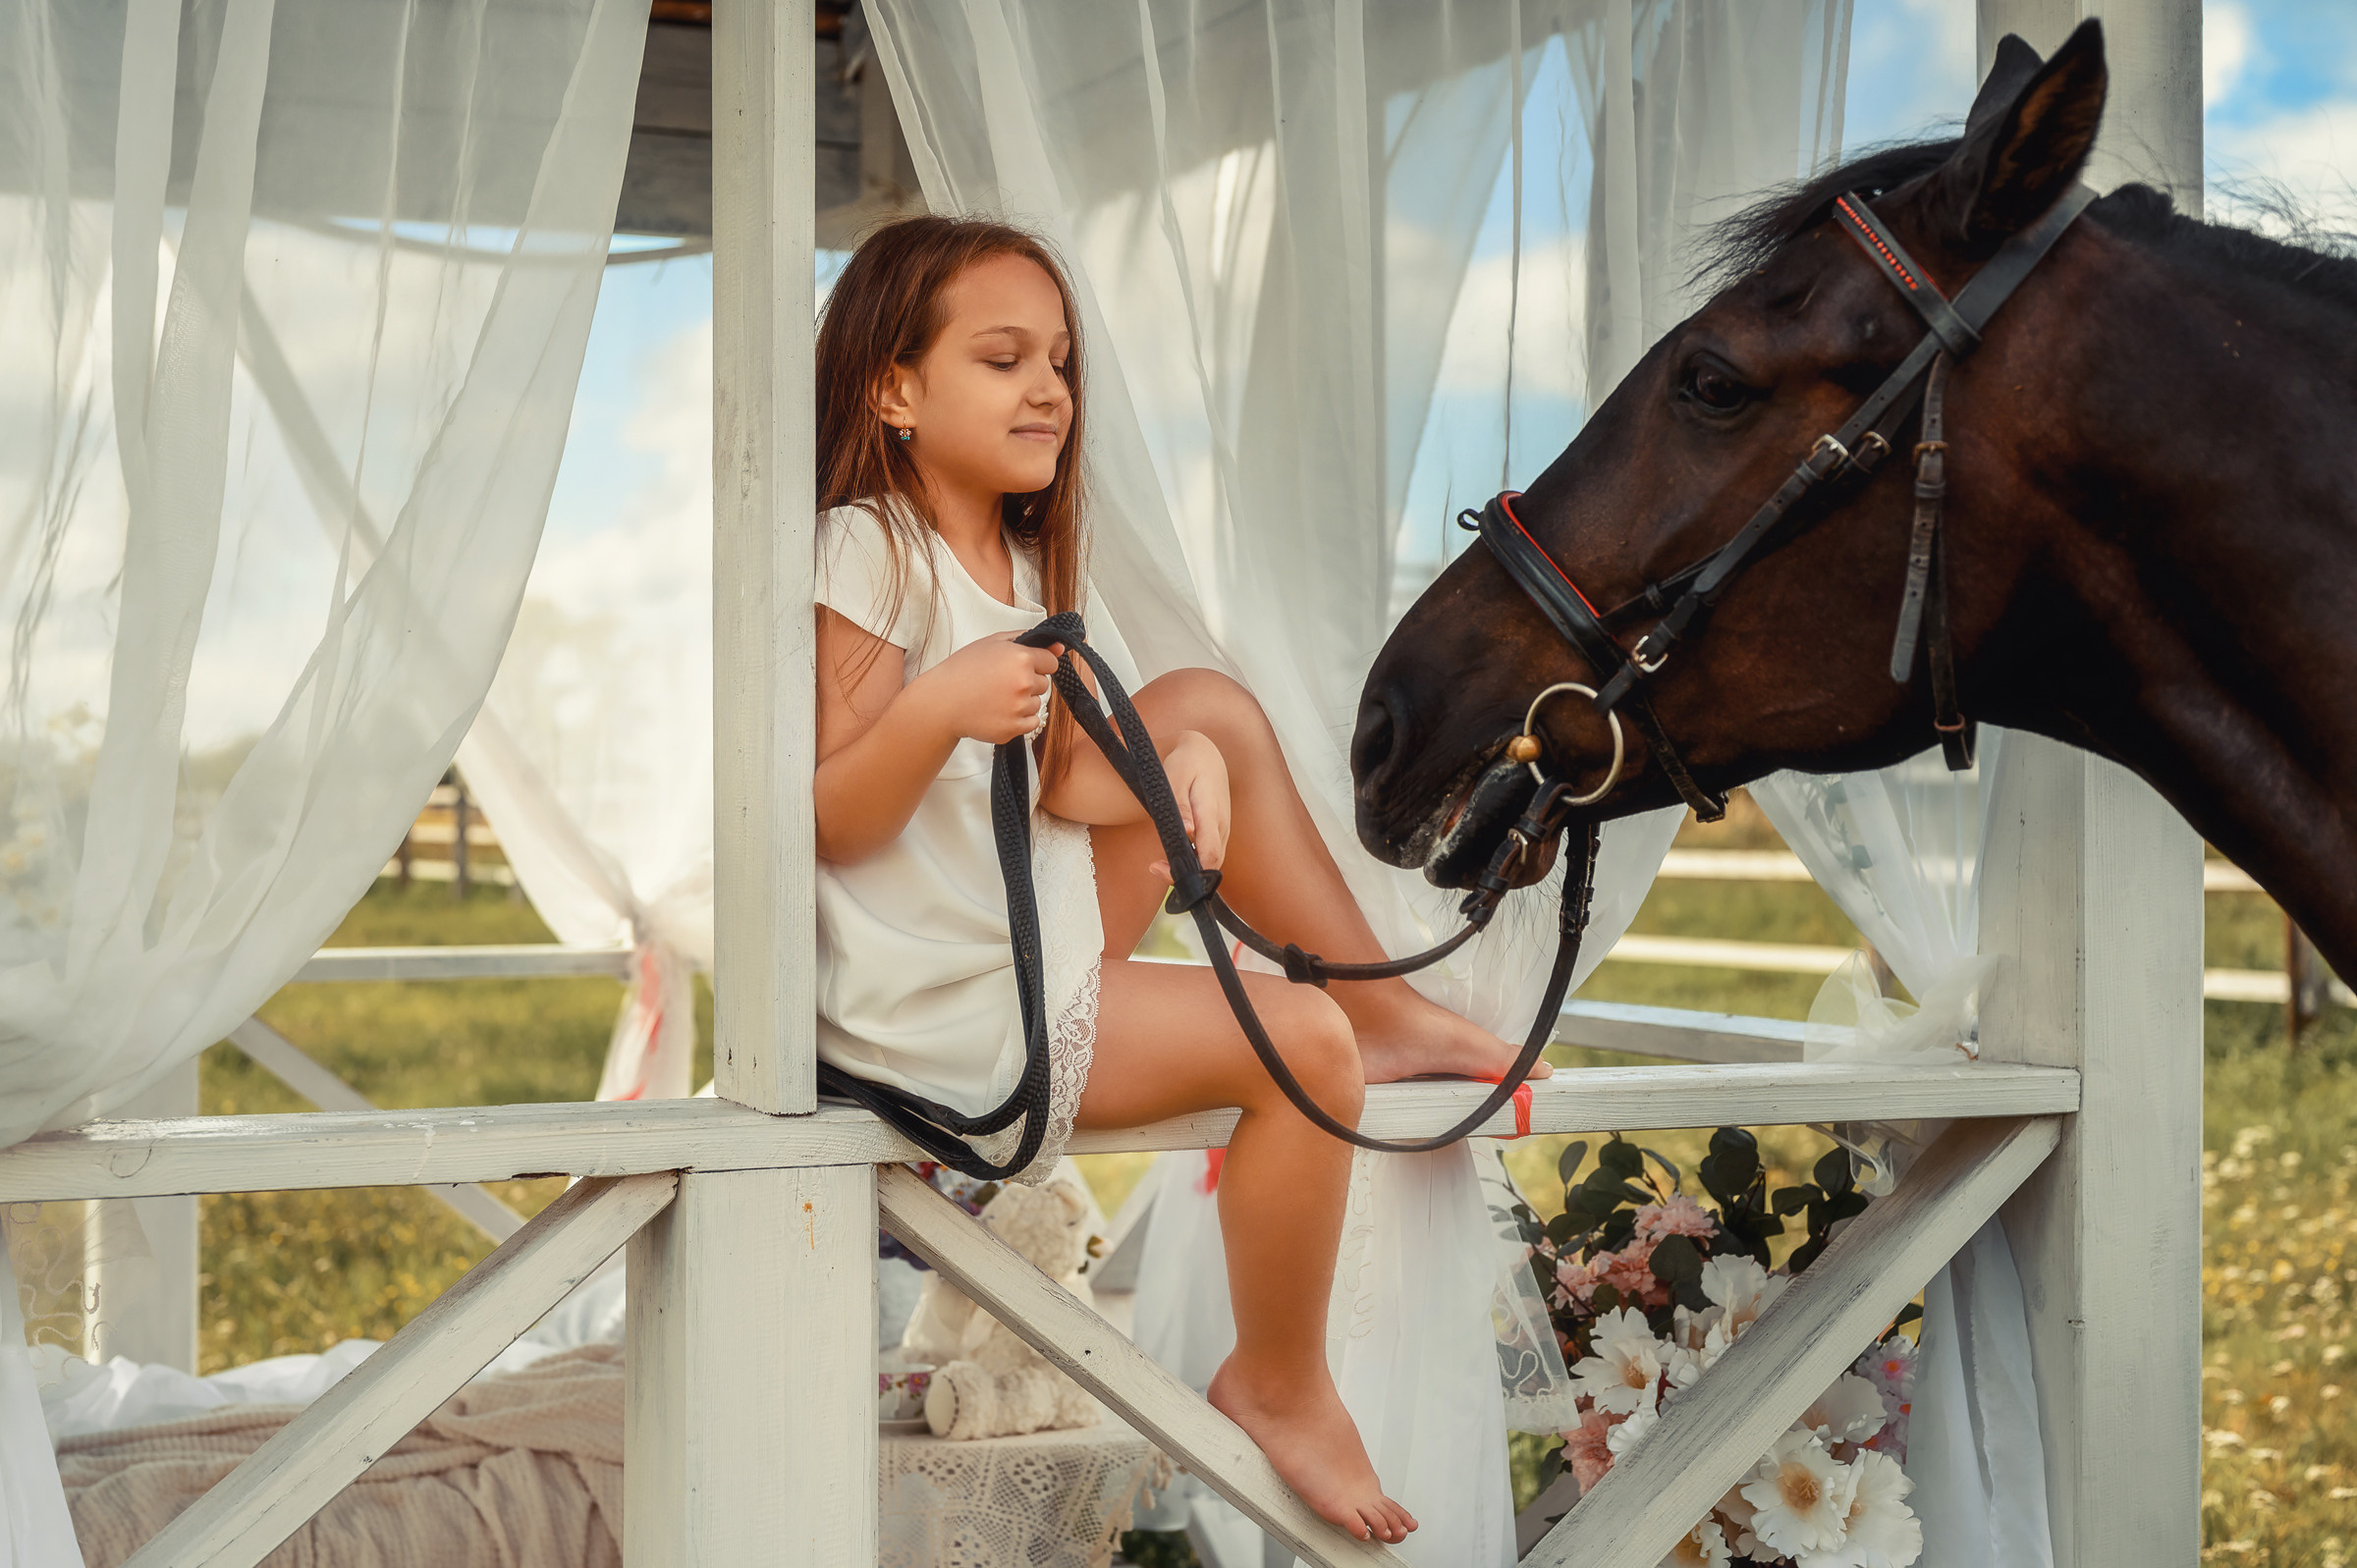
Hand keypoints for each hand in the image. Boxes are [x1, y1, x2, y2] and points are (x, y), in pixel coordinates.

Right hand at [919, 633, 1059, 744]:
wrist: (942, 702)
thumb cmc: (963, 670)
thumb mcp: (992, 643)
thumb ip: (1028, 640)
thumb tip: (1059, 647)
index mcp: (1021, 658)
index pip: (1051, 662)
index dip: (1036, 663)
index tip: (1020, 667)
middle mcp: (1024, 683)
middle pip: (1044, 684)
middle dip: (1028, 682)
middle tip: (1001, 683)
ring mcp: (1020, 707)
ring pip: (1037, 704)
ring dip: (1023, 701)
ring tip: (996, 698)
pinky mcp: (1014, 728)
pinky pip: (1032, 722)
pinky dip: (1019, 719)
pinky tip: (998, 711)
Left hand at [1149, 730, 1229, 878]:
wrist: (1205, 753)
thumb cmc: (1186, 764)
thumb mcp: (1176, 778)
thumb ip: (1181, 805)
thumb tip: (1187, 832)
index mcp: (1212, 813)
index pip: (1210, 853)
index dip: (1191, 871)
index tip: (1163, 868)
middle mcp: (1222, 825)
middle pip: (1211, 864)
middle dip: (1186, 875)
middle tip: (1155, 868)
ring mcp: (1222, 829)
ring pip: (1211, 861)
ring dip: (1189, 869)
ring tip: (1159, 865)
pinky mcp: (1219, 830)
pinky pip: (1210, 853)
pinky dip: (1194, 861)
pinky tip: (1173, 856)